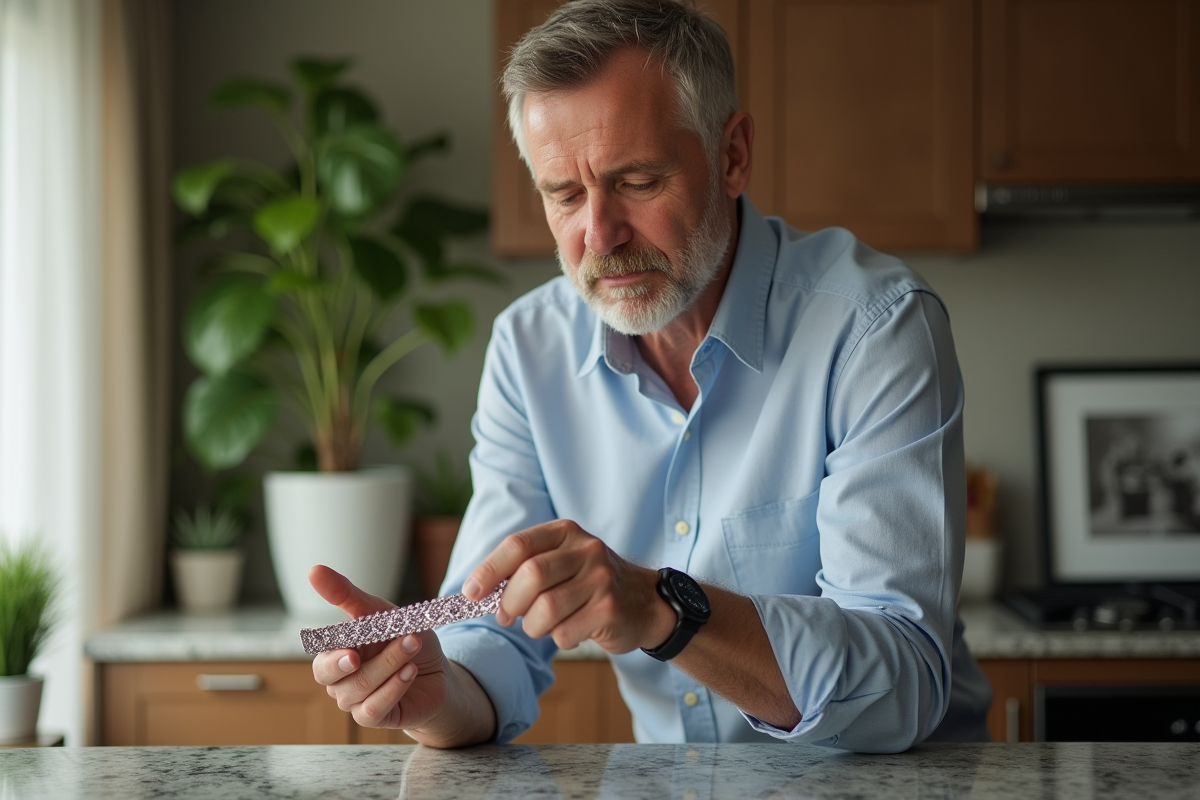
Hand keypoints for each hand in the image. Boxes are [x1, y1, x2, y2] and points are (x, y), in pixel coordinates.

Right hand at [308, 565, 450, 730]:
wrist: (438, 672)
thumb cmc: (405, 639)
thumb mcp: (381, 612)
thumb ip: (347, 595)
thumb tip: (314, 571)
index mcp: (337, 649)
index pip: (321, 649)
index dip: (331, 648)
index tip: (349, 644)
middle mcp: (340, 678)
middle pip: (328, 675)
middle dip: (345, 663)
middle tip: (360, 654)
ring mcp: (354, 700)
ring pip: (358, 687)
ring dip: (388, 664)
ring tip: (411, 645)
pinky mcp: (373, 717)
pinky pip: (373, 708)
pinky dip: (393, 688)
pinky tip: (410, 672)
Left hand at [462, 520, 676, 653]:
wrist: (644, 601)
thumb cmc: (588, 584)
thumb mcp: (560, 562)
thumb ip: (523, 570)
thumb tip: (479, 594)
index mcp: (566, 532)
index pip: (518, 545)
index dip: (489, 571)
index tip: (471, 594)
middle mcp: (586, 550)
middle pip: (531, 576)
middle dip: (511, 603)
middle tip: (507, 617)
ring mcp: (601, 579)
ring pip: (545, 610)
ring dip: (534, 626)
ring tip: (543, 625)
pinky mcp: (610, 610)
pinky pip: (565, 633)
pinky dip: (559, 639)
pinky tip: (572, 630)